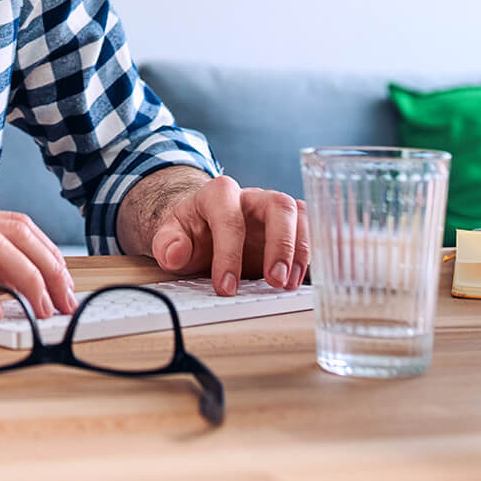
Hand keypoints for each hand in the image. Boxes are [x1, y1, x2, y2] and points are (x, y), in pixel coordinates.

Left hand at [150, 176, 308, 296]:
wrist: (202, 228)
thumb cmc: (191, 231)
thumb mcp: (170, 236)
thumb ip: (168, 244)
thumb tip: (174, 253)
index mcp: (219, 194)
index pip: (229, 216)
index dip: (229, 252)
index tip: (226, 287)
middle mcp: (252, 197)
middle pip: (278, 205)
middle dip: (281, 244)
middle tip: (274, 282)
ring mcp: (274, 210)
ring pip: (299, 215)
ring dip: (301, 250)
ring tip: (288, 285)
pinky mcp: (290, 227)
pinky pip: (311, 230)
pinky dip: (312, 254)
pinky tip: (303, 279)